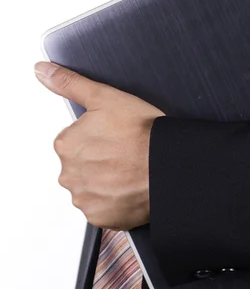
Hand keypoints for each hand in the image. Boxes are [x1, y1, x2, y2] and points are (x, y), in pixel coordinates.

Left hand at [34, 61, 165, 230]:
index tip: (117, 137)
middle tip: (127, 154)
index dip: (100, 138)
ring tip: (132, 171)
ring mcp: (86, 198)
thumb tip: (43, 71)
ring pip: (94, 187)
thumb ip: (70, 83)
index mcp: (67, 145)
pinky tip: (131, 188)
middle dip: (102, 161)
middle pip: (84, 166)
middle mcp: (70, 174)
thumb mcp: (106, 97)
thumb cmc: (143, 134)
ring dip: (109, 182)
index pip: (77, 141)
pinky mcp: (102, 217)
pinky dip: (116, 201)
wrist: (168, 167)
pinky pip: (105, 209)